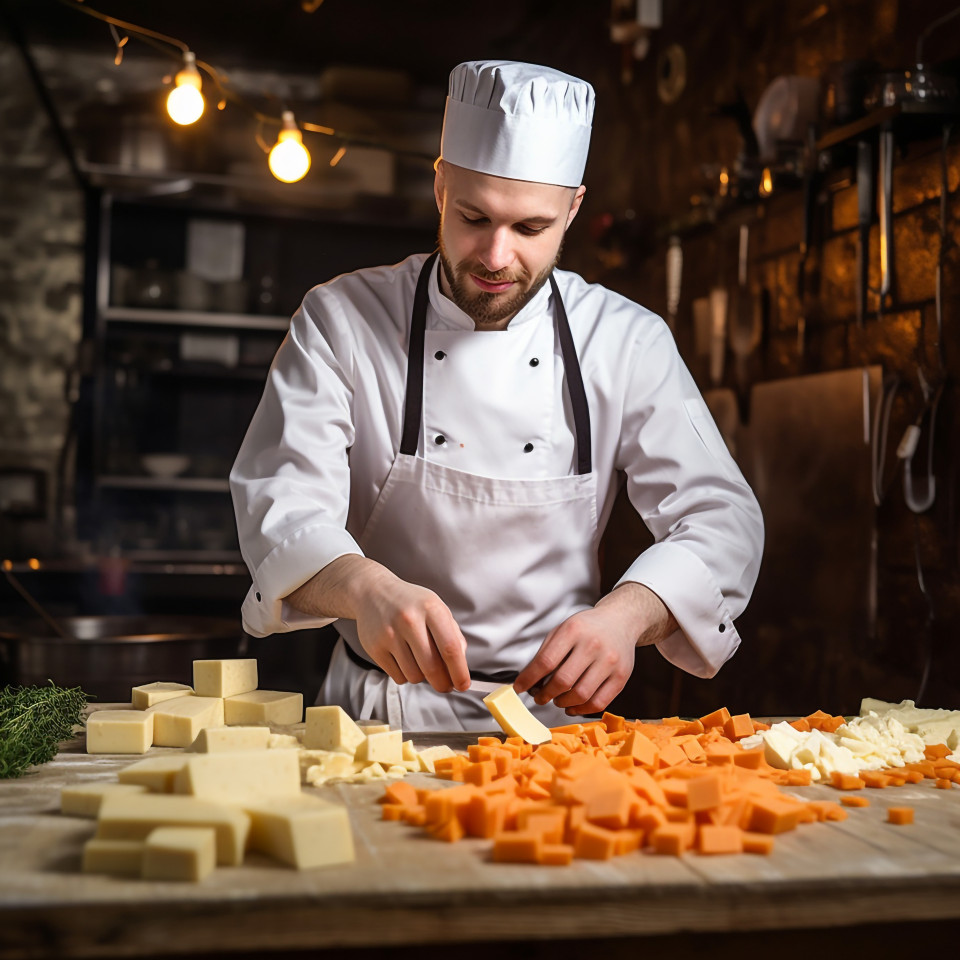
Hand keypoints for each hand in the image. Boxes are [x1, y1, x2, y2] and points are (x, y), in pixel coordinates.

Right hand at [285, 555, 470, 693]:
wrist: (373, 592)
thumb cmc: (410, 603)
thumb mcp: (437, 608)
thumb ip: (453, 634)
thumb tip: (460, 664)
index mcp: (431, 609)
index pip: (450, 648)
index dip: (459, 672)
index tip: (463, 685)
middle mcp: (410, 620)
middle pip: (432, 667)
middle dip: (443, 683)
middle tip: (446, 686)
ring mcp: (390, 634)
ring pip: (414, 676)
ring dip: (422, 677)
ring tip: (420, 662)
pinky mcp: (375, 647)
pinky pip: (398, 676)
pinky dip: (405, 675)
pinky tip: (404, 660)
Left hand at [514, 582, 676, 715]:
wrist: (620, 621)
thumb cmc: (587, 628)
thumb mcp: (563, 629)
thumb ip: (546, 652)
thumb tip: (529, 680)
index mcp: (574, 630)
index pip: (546, 661)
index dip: (529, 679)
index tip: (520, 688)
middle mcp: (593, 645)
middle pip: (563, 681)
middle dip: (545, 694)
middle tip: (539, 696)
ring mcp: (610, 662)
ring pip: (581, 695)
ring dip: (562, 703)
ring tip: (557, 700)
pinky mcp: (622, 677)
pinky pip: (599, 703)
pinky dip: (582, 709)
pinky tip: (573, 706)